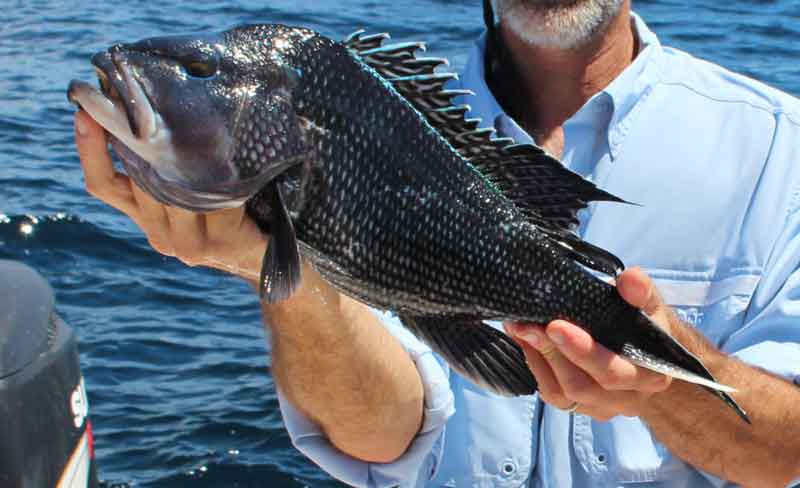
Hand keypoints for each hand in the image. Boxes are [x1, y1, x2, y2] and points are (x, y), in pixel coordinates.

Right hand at [74, 111, 266, 278]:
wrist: (271, 257)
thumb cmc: (234, 212)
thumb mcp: (195, 187)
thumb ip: (169, 165)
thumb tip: (151, 108)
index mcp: (146, 218)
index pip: (102, 184)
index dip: (89, 149)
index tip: (84, 112)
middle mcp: (160, 234)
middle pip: (137, 181)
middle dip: (146, 140)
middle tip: (155, 99)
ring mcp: (187, 244)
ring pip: (172, 191)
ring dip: (185, 158)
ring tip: (195, 122)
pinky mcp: (218, 243)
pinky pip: (215, 200)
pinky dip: (223, 179)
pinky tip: (232, 161)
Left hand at [504, 268, 674, 420]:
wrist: (649, 353)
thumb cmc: (647, 326)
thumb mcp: (651, 305)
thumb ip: (642, 292)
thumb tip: (631, 279)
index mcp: (649, 375)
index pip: (613, 371)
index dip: (583, 351)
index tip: (555, 325)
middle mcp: (626, 398)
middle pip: (582, 386)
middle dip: (551, 353)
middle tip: (527, 325)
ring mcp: (601, 405)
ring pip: (562, 393)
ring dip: (537, 358)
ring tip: (519, 327)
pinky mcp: (580, 406)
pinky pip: (552, 394)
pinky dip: (534, 365)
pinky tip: (523, 340)